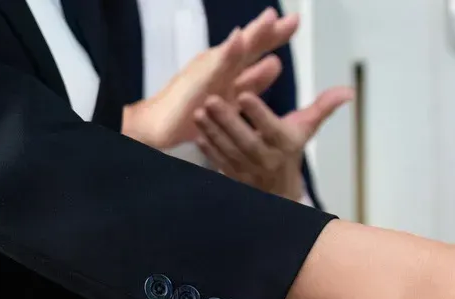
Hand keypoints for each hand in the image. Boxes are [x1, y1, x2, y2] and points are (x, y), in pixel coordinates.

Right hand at [121, 8, 295, 149]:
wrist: (159, 124)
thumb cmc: (190, 110)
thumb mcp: (232, 95)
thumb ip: (253, 79)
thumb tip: (274, 63)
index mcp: (230, 68)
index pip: (255, 48)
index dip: (275, 35)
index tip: (295, 23)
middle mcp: (220, 64)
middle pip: (249, 44)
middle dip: (269, 30)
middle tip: (292, 19)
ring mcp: (209, 70)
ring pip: (236, 49)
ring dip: (253, 33)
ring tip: (270, 18)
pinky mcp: (198, 81)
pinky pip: (215, 65)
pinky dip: (227, 52)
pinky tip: (238, 39)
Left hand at [195, 86, 353, 200]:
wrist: (280, 191)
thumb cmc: (289, 151)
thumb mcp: (306, 128)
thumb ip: (323, 107)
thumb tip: (349, 91)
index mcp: (285, 144)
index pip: (272, 128)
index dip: (258, 114)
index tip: (245, 94)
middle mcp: (268, 160)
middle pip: (247, 142)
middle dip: (229, 121)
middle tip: (212, 99)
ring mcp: (249, 172)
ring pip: (229, 151)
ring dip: (214, 132)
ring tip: (200, 111)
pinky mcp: (234, 178)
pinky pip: (219, 163)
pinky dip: (208, 148)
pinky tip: (197, 131)